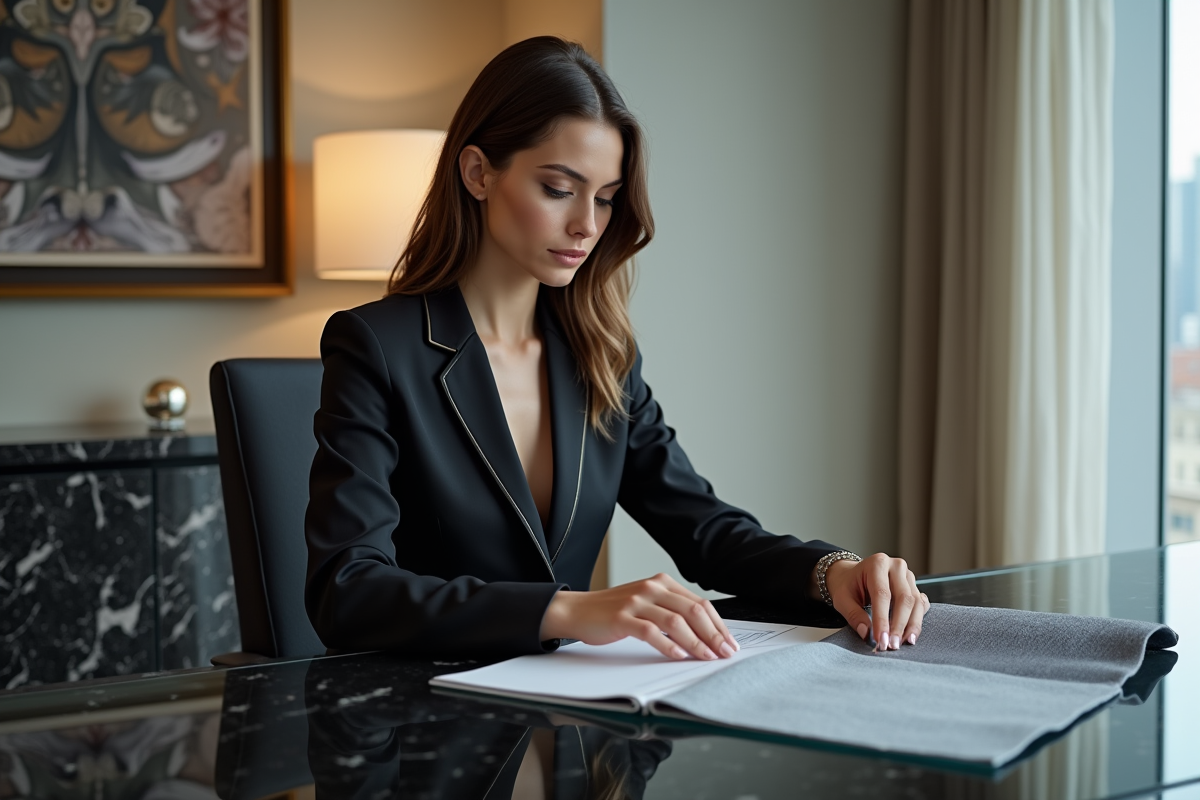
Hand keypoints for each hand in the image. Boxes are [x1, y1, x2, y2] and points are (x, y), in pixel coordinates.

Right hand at [540, 573, 739, 660]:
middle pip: (692, 611)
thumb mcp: (648, 604)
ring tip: (706, 657)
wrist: (578, 610)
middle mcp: (652, 588)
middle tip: (724, 653)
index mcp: (662, 583)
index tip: (730, 643)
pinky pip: (650, 631)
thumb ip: (672, 612)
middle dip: (713, 635)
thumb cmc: (615, 612)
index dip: (718, 625)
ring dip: (695, 642)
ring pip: (675, 621)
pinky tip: (678, 655)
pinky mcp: (622, 617)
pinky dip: (667, 644)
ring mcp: (637, 602)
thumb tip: (706, 635)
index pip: (699, 604)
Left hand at [819, 553, 928, 650]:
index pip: (882, 594)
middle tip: (893, 645)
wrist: (852, 576)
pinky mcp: (915, 586)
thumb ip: (854, 615)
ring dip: (911, 626)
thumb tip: (867, 634)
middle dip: (899, 625)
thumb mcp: (842, 599)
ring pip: (916, 603)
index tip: (881, 639)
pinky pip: (921, 605)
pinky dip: (917, 621)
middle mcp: (896, 566)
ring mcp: (908, 576)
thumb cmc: (848, 586)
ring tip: (903, 643)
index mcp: (877, 564)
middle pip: (904, 598)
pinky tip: (910, 635)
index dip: (883, 619)